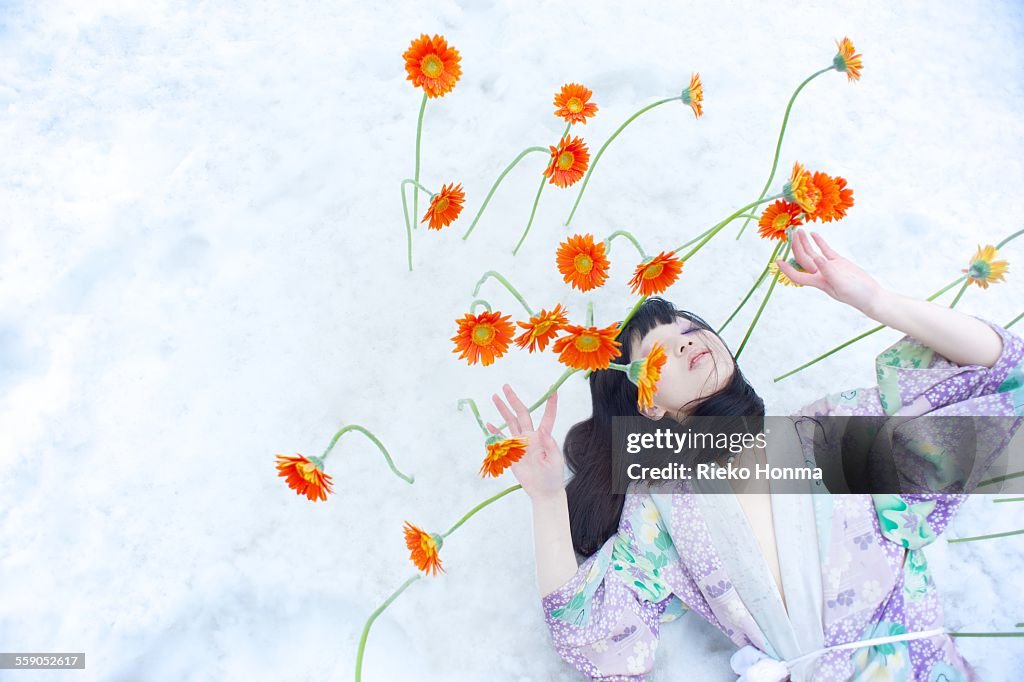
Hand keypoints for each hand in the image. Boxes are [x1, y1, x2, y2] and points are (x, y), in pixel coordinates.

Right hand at [489, 384, 564, 500]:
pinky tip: (489, 424)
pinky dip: (495, 432)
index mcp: (543, 436)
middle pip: (521, 414)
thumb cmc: (553, 476)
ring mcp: (520, 443)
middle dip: (514, 400)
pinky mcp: (512, 453)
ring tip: (495, 397)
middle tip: (505, 387)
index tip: (552, 389)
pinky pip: (502, 440)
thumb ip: (549, 445)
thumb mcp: (555, 461)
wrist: (543, 491)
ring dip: (503, 410)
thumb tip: (543, 431)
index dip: (550, 403)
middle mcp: (531, 436)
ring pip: (510, 423)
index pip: (547, 416)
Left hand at [777, 228, 883, 313]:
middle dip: (796, 247)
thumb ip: (829, 271)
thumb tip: (817, 258)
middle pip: (803, 260)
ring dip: (805, 243)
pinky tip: (813, 234)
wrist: (870, 295)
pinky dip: (819, 242)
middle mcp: (820, 274)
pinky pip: (825, 250)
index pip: (798, 276)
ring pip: (812, 253)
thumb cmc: (856, 294)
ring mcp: (829, 267)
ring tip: (799, 230)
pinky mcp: (838, 262)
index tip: (778, 261)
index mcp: (818, 282)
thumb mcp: (841, 284)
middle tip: (790, 234)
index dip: (787, 269)